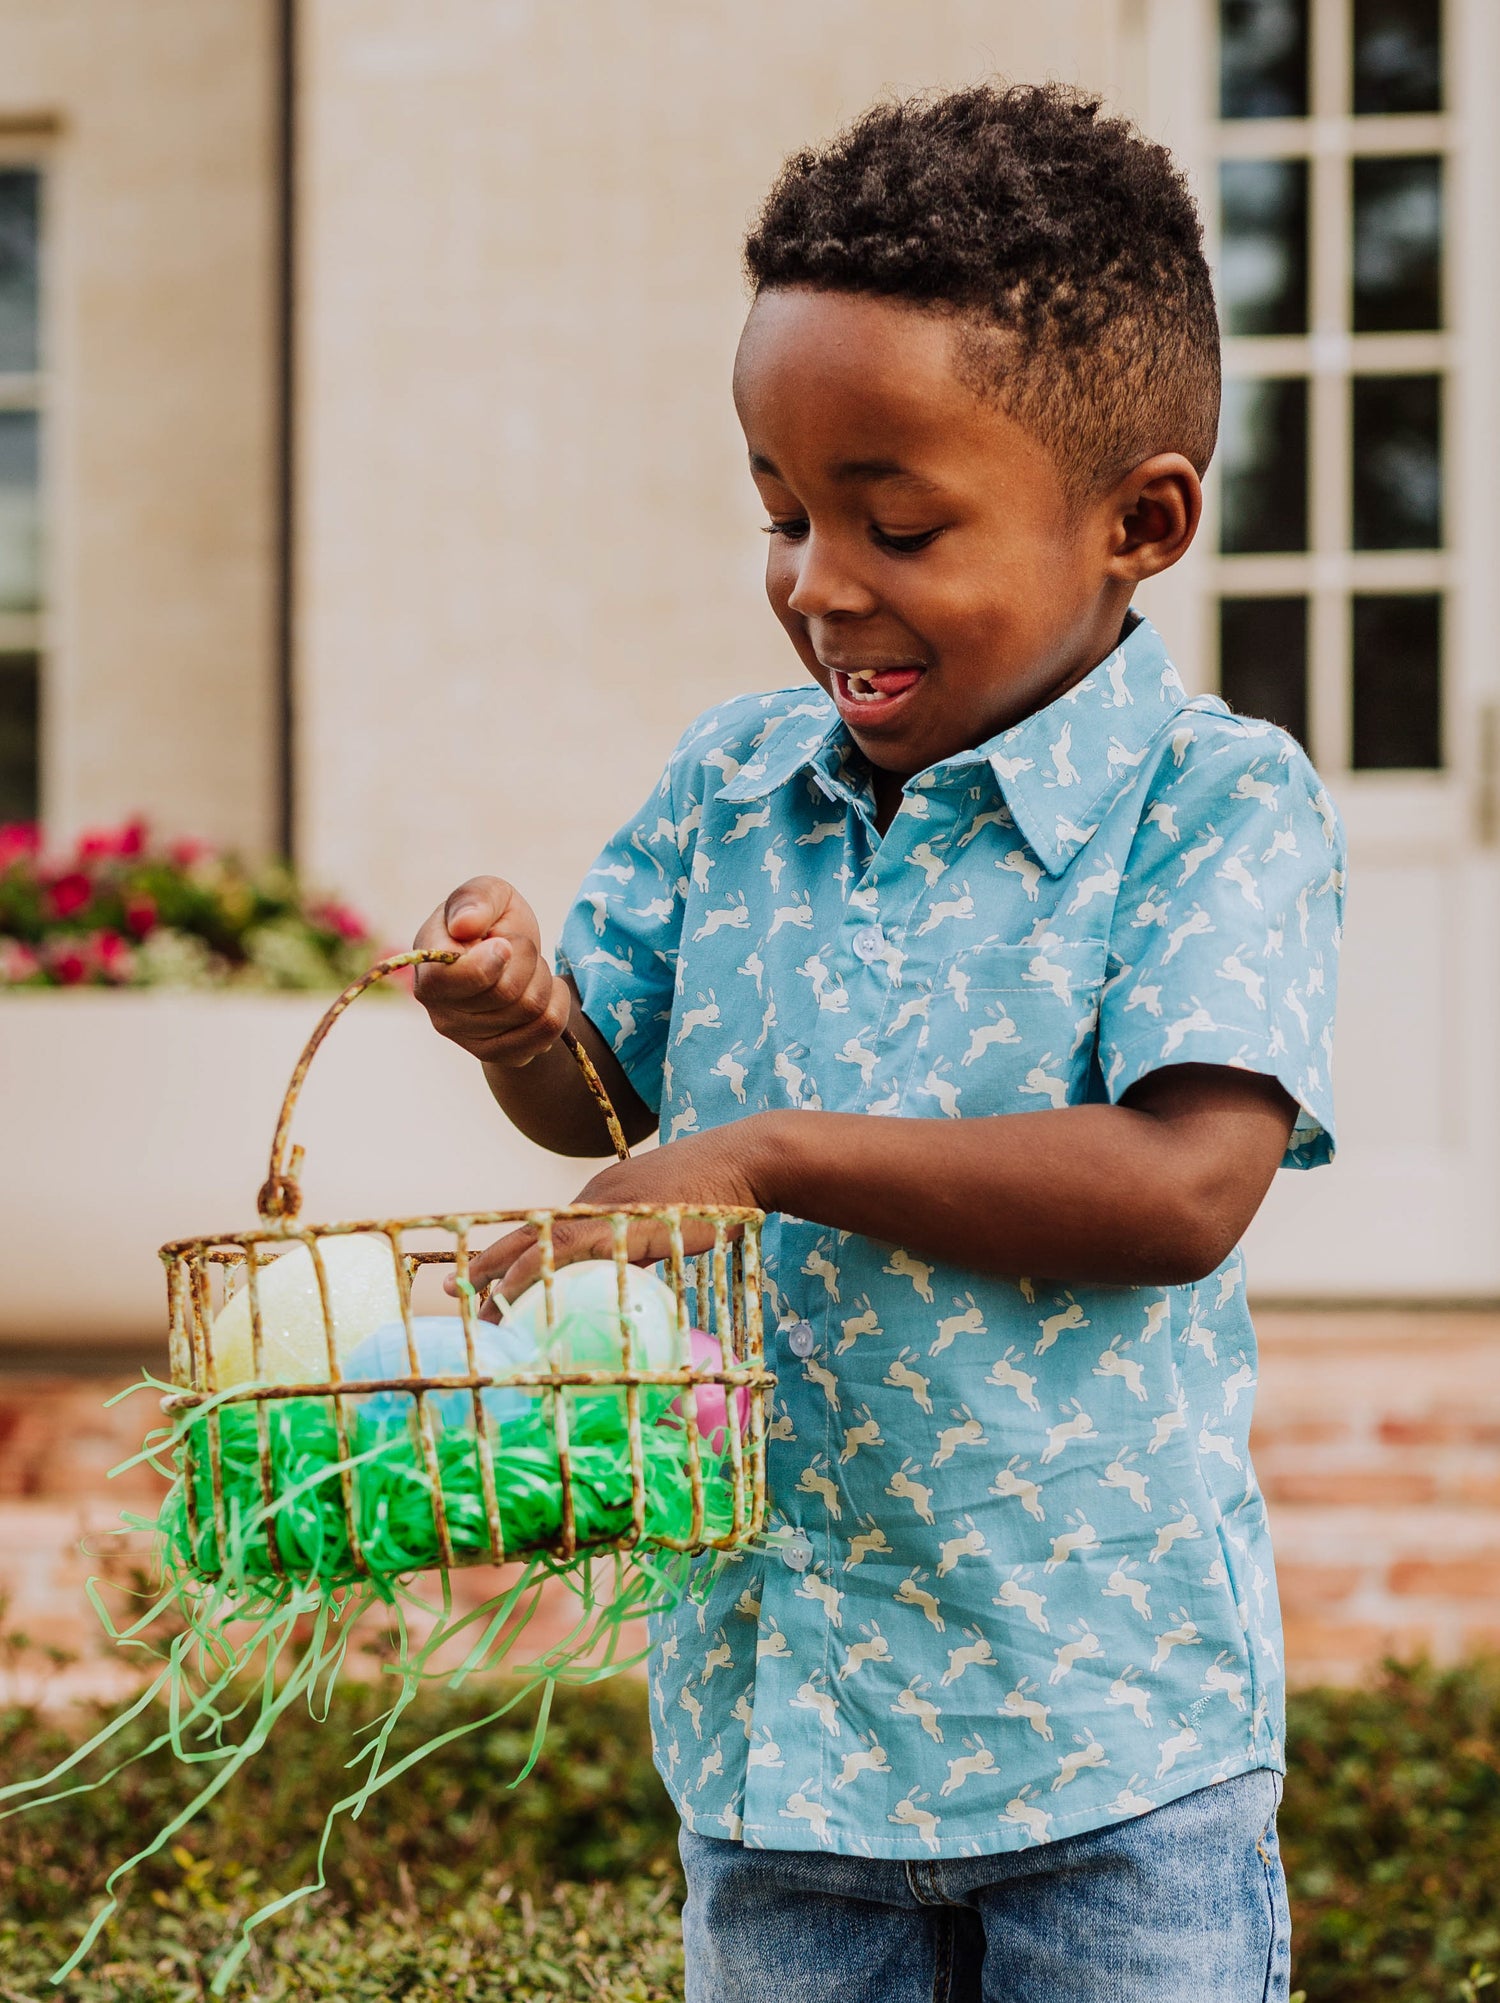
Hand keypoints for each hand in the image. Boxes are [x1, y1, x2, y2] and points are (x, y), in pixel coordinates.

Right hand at [412, 875, 571, 1066]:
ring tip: (528, 968)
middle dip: (527, 958)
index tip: (504, 943)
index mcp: (428, 969)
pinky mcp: (500, 1055)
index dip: (486, 963)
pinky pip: (547, 1032)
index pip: (450, 981)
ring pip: (531, 1011)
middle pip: (505, 994)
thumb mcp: (488, 893)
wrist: (511, 962)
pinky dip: (558, 1003)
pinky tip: (544, 990)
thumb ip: (474, 899)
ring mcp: (469, 1039)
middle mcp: (440, 1012)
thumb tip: (464, 925)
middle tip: (519, 947)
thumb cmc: (492, 921)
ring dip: (543, 979)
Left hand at [450, 1115, 782, 1306]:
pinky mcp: (619, 1222)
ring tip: (473, 1302)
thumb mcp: (674, 1223)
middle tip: (457, 1290)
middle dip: (491, 1263)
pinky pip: (564, 1252)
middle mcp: (596, 1199)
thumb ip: (646, 1246)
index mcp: (606, 1197)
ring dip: (501, 1274)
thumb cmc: (723, 1192)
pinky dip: (532, 1272)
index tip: (490, 1277)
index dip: (516, 1253)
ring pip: (538, 1243)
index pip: (550, 1229)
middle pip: (531, 1232)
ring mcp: (606, 1209)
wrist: (746, 1161)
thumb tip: (631, 1276)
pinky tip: (512, 1293)